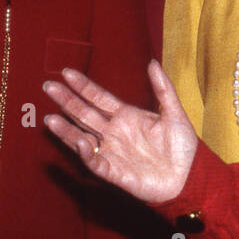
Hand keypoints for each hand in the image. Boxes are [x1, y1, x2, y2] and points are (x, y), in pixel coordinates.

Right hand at [43, 61, 197, 204]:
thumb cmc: (182, 147)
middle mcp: (114, 132)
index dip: (83, 86)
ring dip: (66, 129)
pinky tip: (81, 141)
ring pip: (83, 138)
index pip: (99, 98)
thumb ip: (163, 88)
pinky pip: (95, 162)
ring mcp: (112, 152)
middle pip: (85, 114)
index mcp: (126, 116)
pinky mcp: (114, 172)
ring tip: (50, 118)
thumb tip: (152, 62)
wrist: (190, 176)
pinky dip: (87, 153)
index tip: (67, 73)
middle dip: (66, 101)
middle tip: (48, 86)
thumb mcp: (174, 113)